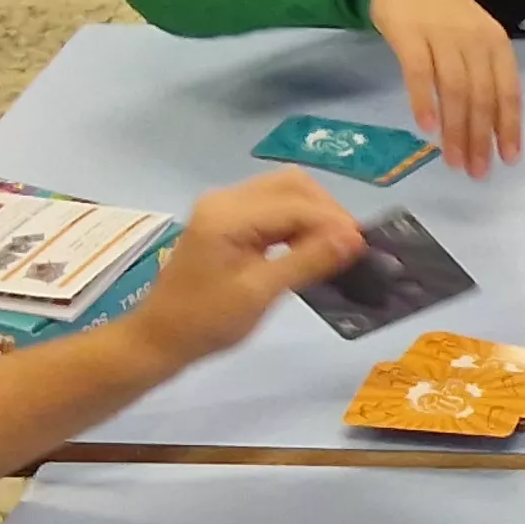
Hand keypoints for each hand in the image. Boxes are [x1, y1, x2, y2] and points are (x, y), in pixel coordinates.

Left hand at [117, 169, 367, 366]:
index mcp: (228, 214)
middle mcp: (226, 199)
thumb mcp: (260, 293)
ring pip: (284, 193)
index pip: (296, 204)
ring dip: (314, 215)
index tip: (365, 247)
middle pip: (292, 185)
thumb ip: (307, 261)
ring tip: (335, 248)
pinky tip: (310, 248)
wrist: (160, 338)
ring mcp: (224, 207)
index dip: (334, 222)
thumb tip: (354, 239)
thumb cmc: (206, 322)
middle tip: (350, 246)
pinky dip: (296, 222)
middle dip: (327, 211)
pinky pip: (272, 208)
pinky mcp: (227, 220)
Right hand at [368, 0, 522, 176]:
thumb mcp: (474, 41)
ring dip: (455, 129)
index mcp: (496, 43)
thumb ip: (485, 76)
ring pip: (454, 90)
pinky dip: (424, 100)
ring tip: (453, 160)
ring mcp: (442, 35)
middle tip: (476, 171)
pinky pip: (419, 72)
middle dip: (481, 137)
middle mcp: (474, 39)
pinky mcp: (410, 35)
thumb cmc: (444, 18)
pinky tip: (427, 127)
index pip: (508, 90)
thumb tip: (493, 130)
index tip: (508, 159)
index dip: (509, 126)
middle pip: (482, 96)